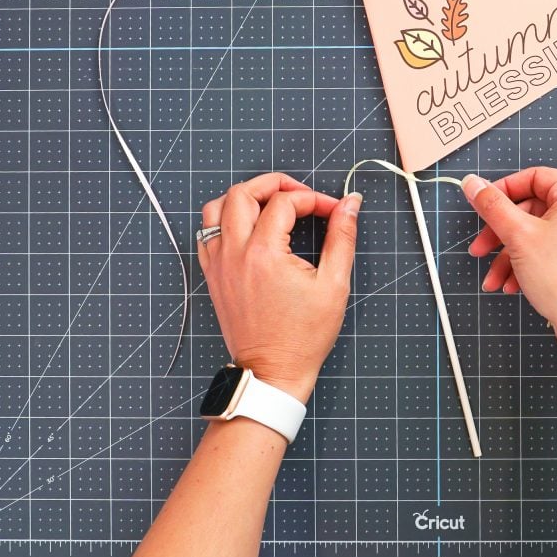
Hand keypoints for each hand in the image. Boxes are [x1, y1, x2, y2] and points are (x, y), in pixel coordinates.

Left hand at [198, 173, 361, 401]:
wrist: (273, 371)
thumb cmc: (304, 336)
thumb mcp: (334, 285)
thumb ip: (342, 238)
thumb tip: (349, 204)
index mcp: (265, 254)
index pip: (285, 202)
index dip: (313, 199)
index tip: (331, 211)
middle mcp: (235, 253)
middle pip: (243, 192)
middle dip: (274, 184)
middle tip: (299, 195)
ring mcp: (219, 264)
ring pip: (217, 207)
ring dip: (244, 198)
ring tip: (271, 206)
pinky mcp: (213, 275)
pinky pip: (207, 233)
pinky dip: (225, 220)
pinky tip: (249, 229)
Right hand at [462, 167, 556, 359]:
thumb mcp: (518, 236)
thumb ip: (492, 206)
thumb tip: (473, 183)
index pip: (535, 178)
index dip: (503, 190)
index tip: (482, 205)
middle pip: (535, 210)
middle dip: (502, 234)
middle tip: (480, 249)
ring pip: (541, 236)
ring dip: (511, 256)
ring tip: (493, 279)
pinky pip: (555, 251)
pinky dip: (530, 265)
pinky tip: (513, 286)